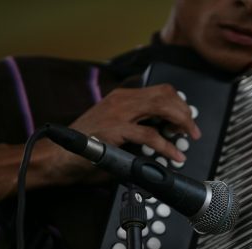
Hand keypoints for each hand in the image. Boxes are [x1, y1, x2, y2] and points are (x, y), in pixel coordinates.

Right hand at [38, 83, 200, 184]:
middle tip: (193, 130)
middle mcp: (122, 100)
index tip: (188, 119)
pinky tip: (174, 154)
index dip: (179, 104)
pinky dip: (167, 146)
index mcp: (123, 98)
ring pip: (162, 107)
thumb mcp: (116, 131)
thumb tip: (164, 137)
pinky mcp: (115, 130)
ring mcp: (118, 113)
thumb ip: (138, 129)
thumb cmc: (85, 146)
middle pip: (166, 95)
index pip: (160, 91)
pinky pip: (150, 135)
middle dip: (185, 112)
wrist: (58, 155)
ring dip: (181, 123)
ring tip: (189, 137)